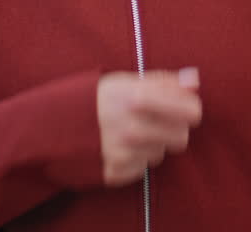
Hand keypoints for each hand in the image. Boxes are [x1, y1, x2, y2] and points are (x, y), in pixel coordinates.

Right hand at [96, 67, 201, 186]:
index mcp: (138, 98)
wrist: (55, 123)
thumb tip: (195, 80)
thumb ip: (164, 81)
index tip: (183, 108)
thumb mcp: (128, 80)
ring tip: (131, 132)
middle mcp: (132, 127)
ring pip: (160, 153)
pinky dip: (135, 159)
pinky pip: (142, 169)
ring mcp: (124, 152)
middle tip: (156, 121)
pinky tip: (120, 146)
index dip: (190, 109)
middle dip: (172, 129)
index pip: (191, 111)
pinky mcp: (115, 171)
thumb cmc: (98, 98)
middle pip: (181, 137)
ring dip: (151, 144)